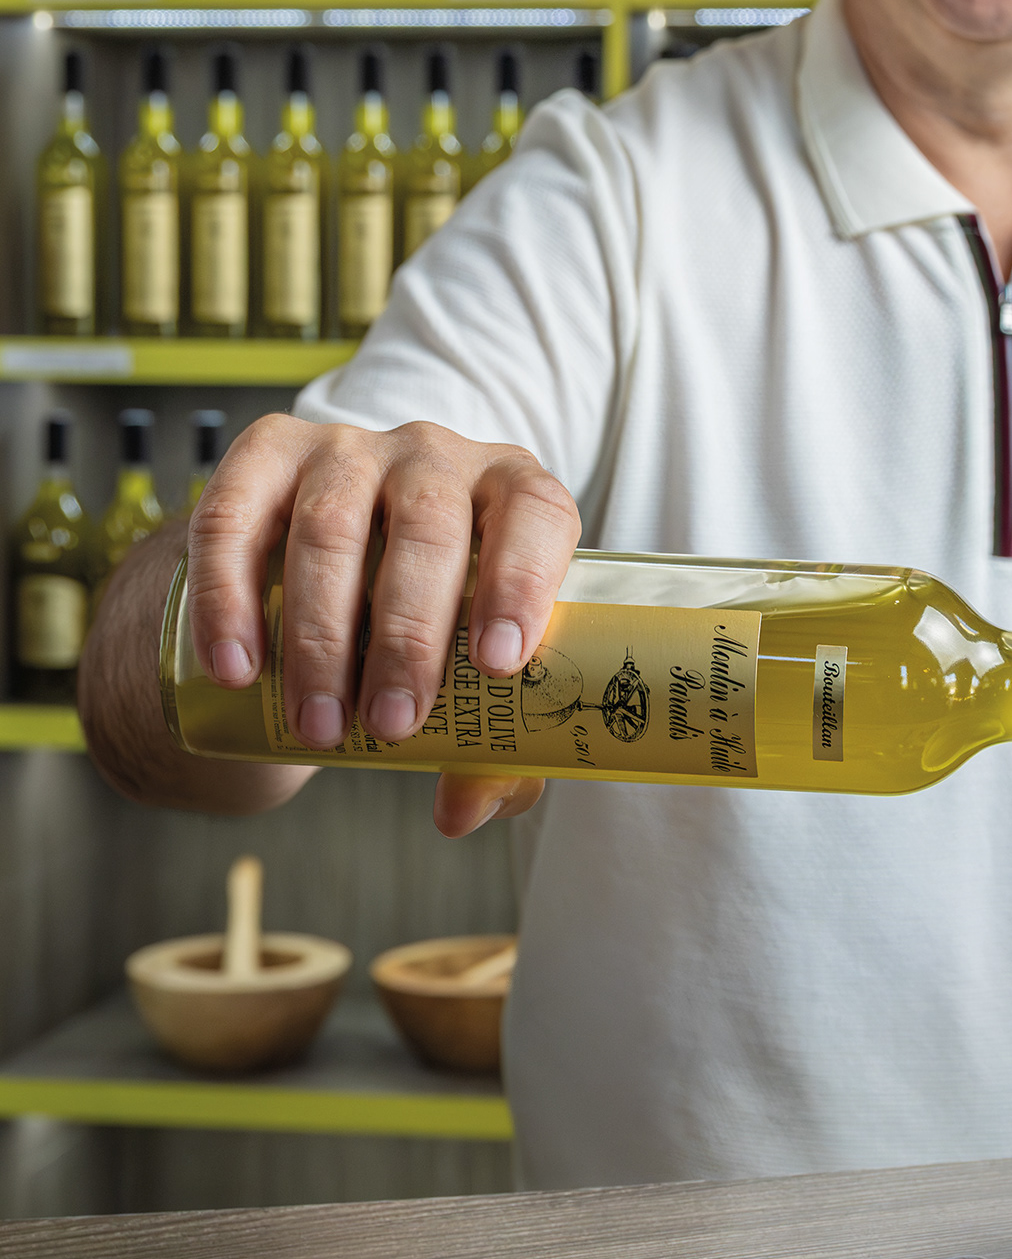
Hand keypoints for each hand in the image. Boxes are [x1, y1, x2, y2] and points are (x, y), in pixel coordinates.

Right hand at [185, 412, 580, 838]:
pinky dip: (228, 597)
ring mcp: (348, 448)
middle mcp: (436, 455)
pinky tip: (235, 667)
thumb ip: (498, 747)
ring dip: (320, 635)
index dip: (522, 582)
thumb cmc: (435, 623)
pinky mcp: (266, 454)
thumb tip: (465, 810)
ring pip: (330, 526)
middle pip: (428, 529)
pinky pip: (234, 516)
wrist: (336, 566)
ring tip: (319, 726)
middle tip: (391, 728)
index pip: (537, 514)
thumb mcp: (477, 671)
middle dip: (407, 638)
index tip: (498, 665)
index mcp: (514, 491)